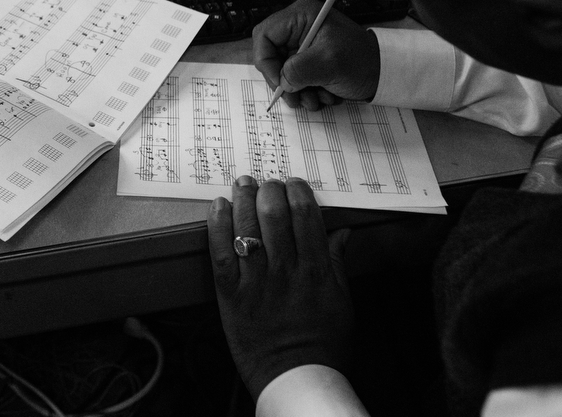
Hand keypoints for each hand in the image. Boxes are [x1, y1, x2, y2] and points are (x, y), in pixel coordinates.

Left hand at [209, 177, 354, 400]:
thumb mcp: (343, 302)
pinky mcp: (230, 294)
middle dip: (270, 189)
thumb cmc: (325, 344)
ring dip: (244, 197)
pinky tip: (219, 206)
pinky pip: (220, 251)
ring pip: (247, 226)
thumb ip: (339, 263)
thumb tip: (342, 231)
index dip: (297, 191)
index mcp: (317, 270)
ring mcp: (257, 281)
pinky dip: (218, 224)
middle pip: (275, 214)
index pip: (306, 215)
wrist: (296, 378)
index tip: (293, 183)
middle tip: (267, 182)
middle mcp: (286, 270)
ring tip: (243, 184)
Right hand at [253, 0, 379, 110]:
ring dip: (298, 91)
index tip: (279, 82)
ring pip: (282, 72)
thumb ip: (299, 70)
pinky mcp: (308, 60)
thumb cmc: (363, 61)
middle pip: (271, 56)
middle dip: (285, 82)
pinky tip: (324, 94)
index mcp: (301, 16)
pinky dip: (306, 91)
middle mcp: (299, 27)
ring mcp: (303, 45)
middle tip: (297, 99)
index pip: (264, 35)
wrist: (383, 73)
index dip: (266, 61)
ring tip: (317, 98)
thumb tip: (282, 81)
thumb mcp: (330, 63)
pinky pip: (295, 79)